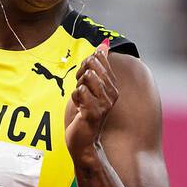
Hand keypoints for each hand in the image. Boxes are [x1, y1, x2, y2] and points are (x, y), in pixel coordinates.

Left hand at [64, 40, 118, 158]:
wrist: (83, 142)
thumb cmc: (84, 115)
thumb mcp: (90, 86)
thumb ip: (97, 66)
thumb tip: (103, 44)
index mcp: (112, 85)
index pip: (99, 58)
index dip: (85, 65)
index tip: (83, 78)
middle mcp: (111, 93)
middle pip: (91, 64)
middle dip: (80, 74)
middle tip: (81, 90)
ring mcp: (104, 102)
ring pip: (86, 76)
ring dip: (78, 87)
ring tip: (81, 100)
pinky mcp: (94, 111)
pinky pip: (79, 91)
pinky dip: (75, 98)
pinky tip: (80, 109)